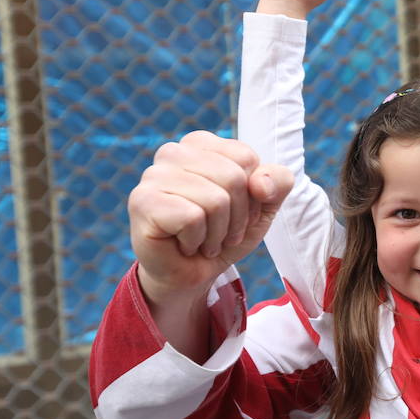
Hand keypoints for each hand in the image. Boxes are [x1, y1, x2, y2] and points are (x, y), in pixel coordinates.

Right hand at [129, 131, 293, 304]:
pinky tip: (184, 245)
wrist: (192, 275)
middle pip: (233, 178)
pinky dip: (197, 240)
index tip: (235, 211)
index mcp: (200, 143)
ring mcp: (152, 175)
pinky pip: (192, 218)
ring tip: (203, 239)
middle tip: (219, 231)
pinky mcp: (142, 202)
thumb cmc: (224, 233)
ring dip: (218, 232)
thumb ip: (277, 182)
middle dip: (237, 216)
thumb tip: (260, 183)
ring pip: (215, 200)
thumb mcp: (263, 206)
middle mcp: (173, 152)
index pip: (247, 158)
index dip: (252, 195)